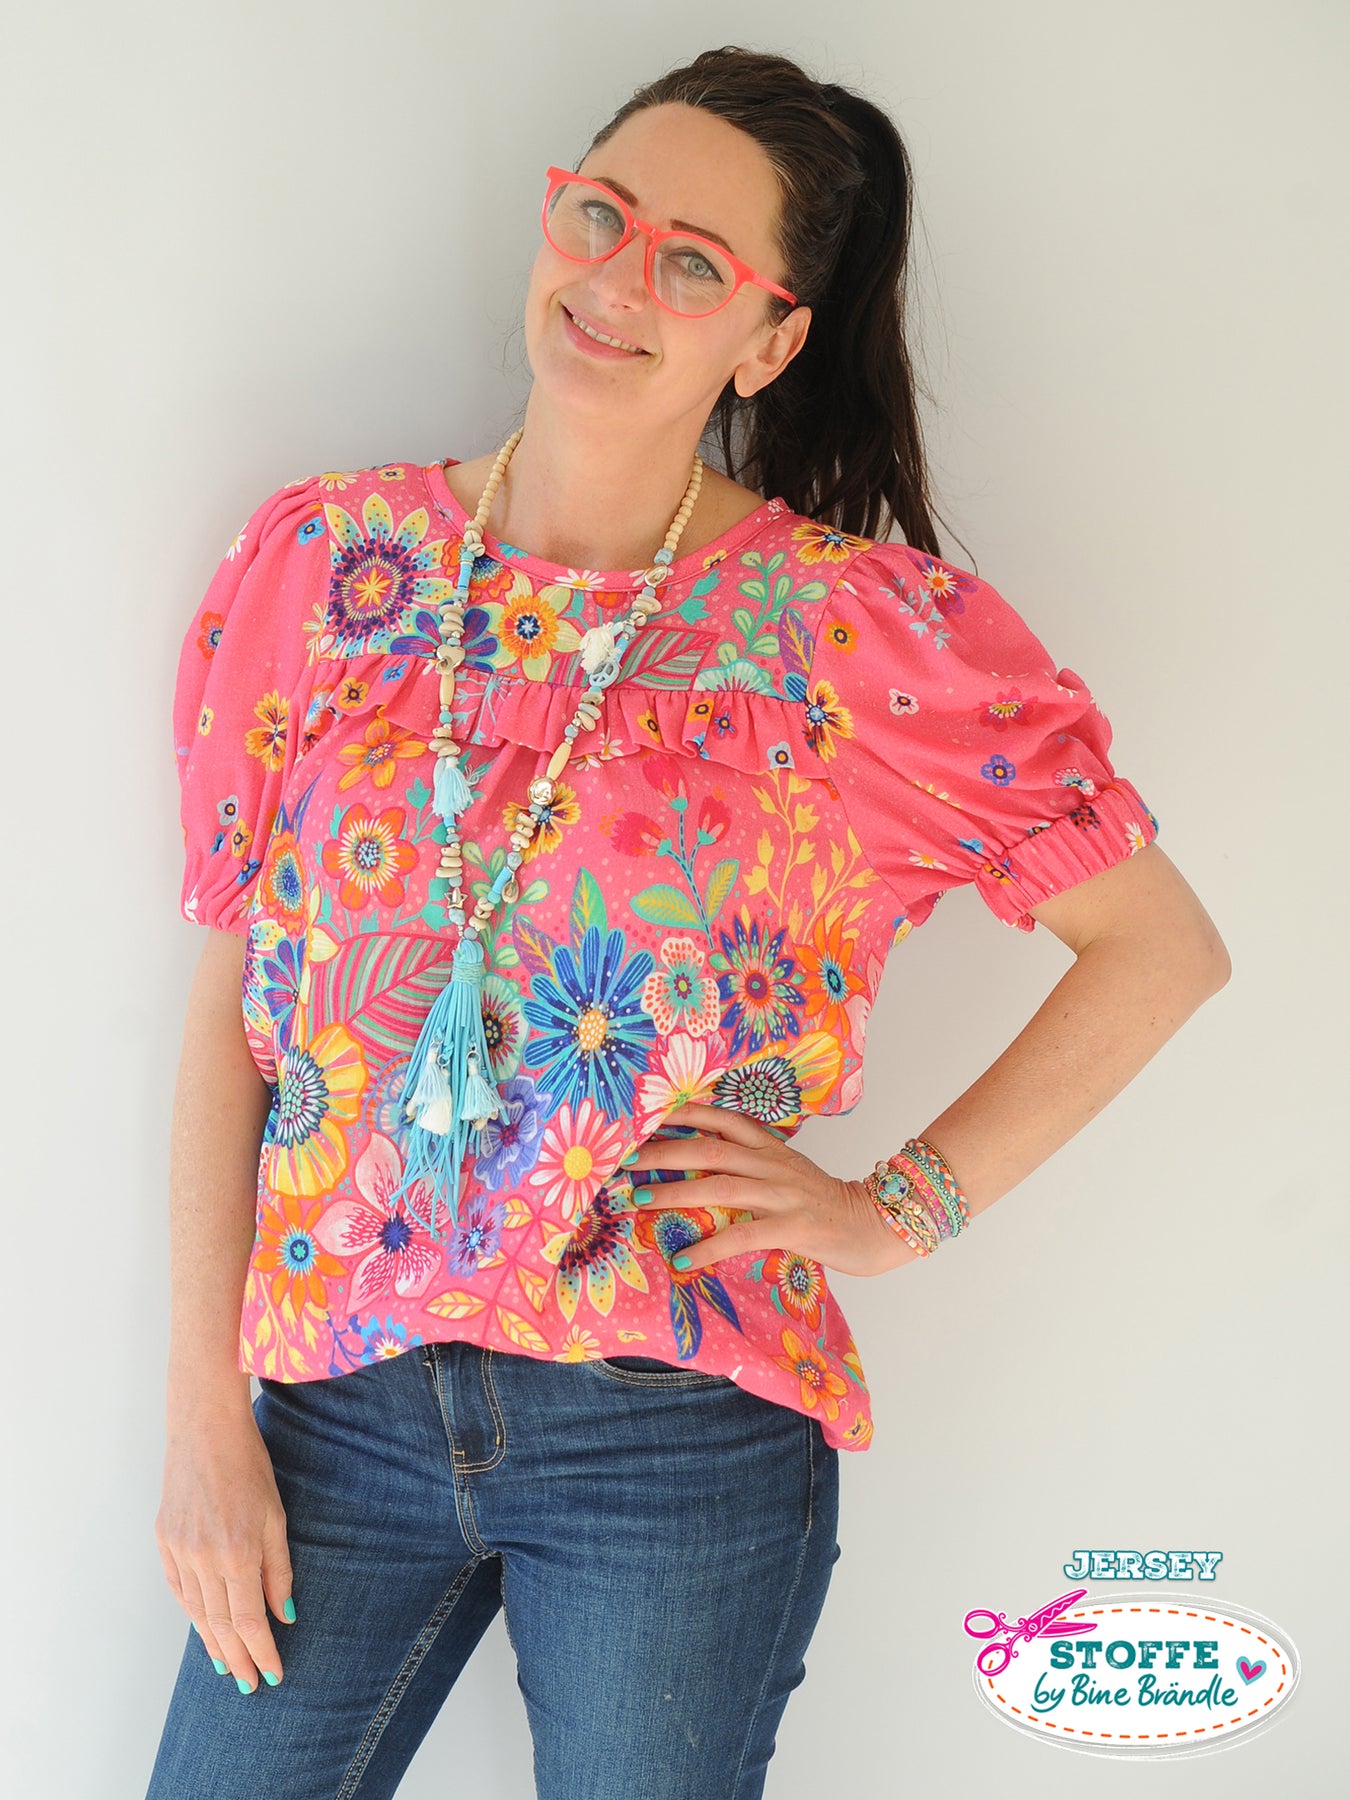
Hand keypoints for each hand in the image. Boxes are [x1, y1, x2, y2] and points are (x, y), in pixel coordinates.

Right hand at [154, 1406, 295, 1693]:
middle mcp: (203, 1559)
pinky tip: (203, 1629)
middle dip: (237, 1658)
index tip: (273, 1674)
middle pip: (219, 1624)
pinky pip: (178, 1589)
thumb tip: (284, 1614)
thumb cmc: (249, 1466)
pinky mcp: (163, 1540)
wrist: (205, 1430)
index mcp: (236, 1552)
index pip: (248, 1620)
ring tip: (227, 1666)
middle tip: (250, 1684)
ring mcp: (178, 1551)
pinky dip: (191, 1613)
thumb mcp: (275, 1515)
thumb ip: (279, 1569)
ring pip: (195, 1611)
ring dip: (212, 1643)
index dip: (261, 1651)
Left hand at [623, 1100, 921, 1278]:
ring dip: (674, 1192)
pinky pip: (743, 1234)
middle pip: (708, 1147)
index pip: (721, 1117)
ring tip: (637, 1199)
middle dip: (662, 1151)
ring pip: (719, 1185)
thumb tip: (700, 1167)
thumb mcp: (787, 1171)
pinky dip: (710, 1247)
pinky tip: (684, 1259)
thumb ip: (751, 1164)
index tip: (642, 1114)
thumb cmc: (825, 1203)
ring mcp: (782, 1193)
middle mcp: (772, 1163)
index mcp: (770, 1146)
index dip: (680, 1113)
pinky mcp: (793, 1226)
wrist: (877, 1224)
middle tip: (623, 1159)